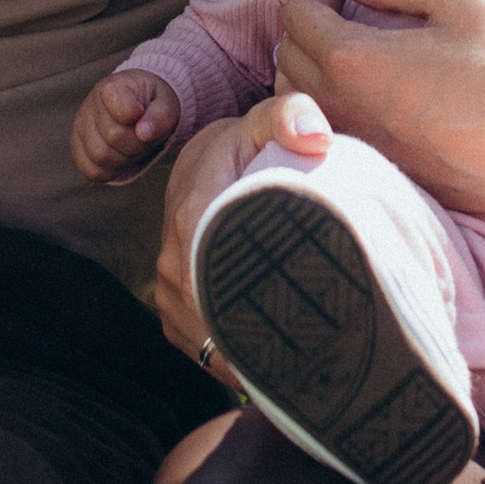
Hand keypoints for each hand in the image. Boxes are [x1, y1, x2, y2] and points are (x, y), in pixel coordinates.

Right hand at [73, 66, 181, 184]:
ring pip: (100, 157)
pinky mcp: (77, 147)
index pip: (125, 112)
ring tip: (133, 145)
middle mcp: (90, 104)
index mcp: (112, 86)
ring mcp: (80, 126)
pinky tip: (121, 156)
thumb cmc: (152, 103)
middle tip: (145, 136)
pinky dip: (112, 170)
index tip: (147, 117)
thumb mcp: (165, 104)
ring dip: (125, 158)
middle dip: (137, 143)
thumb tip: (144, 133)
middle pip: (114, 137)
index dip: (143, 122)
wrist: (137, 105)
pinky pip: (92, 171)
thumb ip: (160, 116)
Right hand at [151, 91, 330, 364]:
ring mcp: (168, 289)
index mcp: (193, 218)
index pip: (216, 286)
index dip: (258, 319)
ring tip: (298, 367)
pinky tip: (269, 363)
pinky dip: (231, 357)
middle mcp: (173, 260)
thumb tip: (316, 135)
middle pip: (216, 324)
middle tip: (315, 359)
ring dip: (247, 355)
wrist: (203, 163)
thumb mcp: (264, 122)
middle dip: (262, 347)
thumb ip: (290, 116)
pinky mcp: (172, 309)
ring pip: (207, 342)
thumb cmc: (243, 146)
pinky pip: (199, 346)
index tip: (303, 333)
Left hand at [273, 0, 484, 224]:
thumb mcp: (457, 1)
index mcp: (351, 57)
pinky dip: (327, 109)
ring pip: (295, 98)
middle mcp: (337, 103)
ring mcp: (348, 142)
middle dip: (309, 31)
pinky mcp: (365, 168)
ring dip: (312, 71)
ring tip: (356, 61)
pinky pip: (321, 130)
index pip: (294, 15)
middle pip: (286, 55)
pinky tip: (368, 100)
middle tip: (348, 22)